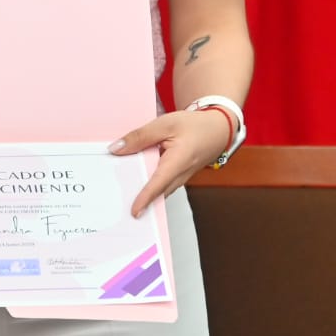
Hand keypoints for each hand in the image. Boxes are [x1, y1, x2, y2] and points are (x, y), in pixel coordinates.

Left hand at [109, 107, 233, 216]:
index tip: (134, 211)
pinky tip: (132, 178)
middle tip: (117, 204)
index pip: (159, 183)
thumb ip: (140, 136)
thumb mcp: (165, 124)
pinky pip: (161, 186)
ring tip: (118, 193)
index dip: (146, 198)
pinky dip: (148, 185)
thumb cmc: (195, 126)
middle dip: (138, 199)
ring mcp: (179, 179)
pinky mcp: (177, 178)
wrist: (218, 130)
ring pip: (159, 190)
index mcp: (179, 161)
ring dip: (142, 193)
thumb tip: (117, 149)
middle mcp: (180, 175)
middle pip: (156, 192)